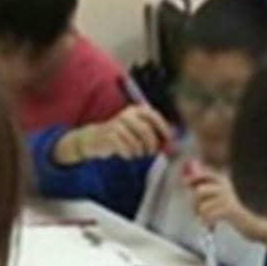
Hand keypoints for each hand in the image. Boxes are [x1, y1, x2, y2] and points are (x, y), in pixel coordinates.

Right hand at [53, 106, 173, 163]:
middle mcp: (127, 114)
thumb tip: (171, 143)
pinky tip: (127, 155)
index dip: (163, 128)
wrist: (95, 139)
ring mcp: (117, 124)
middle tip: (151, 153)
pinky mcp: (109, 135)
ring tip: (137, 154)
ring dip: (139, 152)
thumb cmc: (122, 137)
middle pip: (145, 130)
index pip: (153, 116)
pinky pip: (125, 148)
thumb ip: (154, 134)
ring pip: (135, 142)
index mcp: (136, 110)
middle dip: (151, 145)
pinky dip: (129, 154)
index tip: (168, 140)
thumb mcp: (138, 132)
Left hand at [184, 169, 266, 248]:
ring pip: (202, 205)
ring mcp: (229, 198)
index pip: (205, 174)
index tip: (184, 183)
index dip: (192, 178)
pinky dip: (207, 222)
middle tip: (196, 212)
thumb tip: (187, 184)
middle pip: (199, 191)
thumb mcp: (222, 198)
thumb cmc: (236, 212)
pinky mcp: (230, 210)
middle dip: (193, 203)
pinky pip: (208, 215)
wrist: (254, 224)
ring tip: (207, 219)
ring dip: (200, 214)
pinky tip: (212, 224)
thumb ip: (207, 191)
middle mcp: (226, 186)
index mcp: (225, 180)